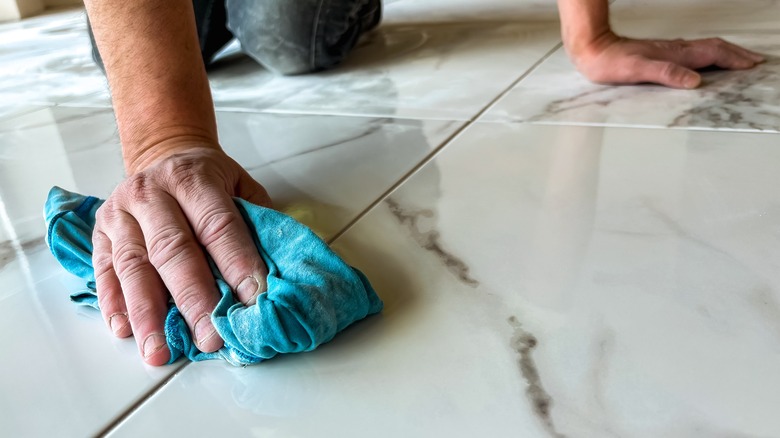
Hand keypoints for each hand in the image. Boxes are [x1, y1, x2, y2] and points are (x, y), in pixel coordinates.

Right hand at [92, 143, 271, 364]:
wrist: (163, 155)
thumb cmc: (209, 180)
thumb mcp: (240, 186)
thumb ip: (256, 223)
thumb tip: (279, 273)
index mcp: (193, 179)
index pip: (218, 226)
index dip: (236, 265)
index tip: (253, 301)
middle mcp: (151, 194)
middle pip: (173, 251)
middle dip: (193, 300)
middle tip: (210, 338)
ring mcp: (120, 213)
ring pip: (133, 266)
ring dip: (147, 313)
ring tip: (159, 350)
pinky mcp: (99, 233)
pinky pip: (104, 271)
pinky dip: (114, 303)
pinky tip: (125, 331)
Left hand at [569, 32, 764, 88]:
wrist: (592, 49)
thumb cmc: (610, 62)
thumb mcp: (637, 70)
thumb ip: (666, 73)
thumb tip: (694, 80)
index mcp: (675, 53)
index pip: (713, 54)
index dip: (734, 59)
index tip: (752, 65)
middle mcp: (675, 49)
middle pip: (714, 49)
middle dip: (737, 55)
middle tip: (754, 63)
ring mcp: (668, 50)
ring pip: (705, 49)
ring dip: (725, 55)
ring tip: (739, 62)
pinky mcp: (659, 53)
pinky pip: (692, 53)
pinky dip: (707, 57)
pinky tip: (704, 64)